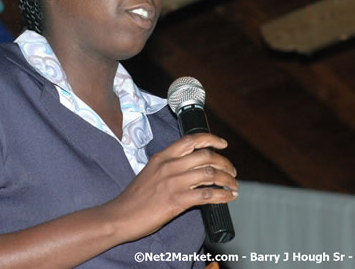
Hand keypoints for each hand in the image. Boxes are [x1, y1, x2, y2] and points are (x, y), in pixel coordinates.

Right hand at [103, 133, 237, 241]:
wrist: (120, 216)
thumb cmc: (135, 198)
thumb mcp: (150, 172)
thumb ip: (169, 167)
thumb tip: (192, 168)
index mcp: (162, 157)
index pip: (191, 140)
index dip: (211, 139)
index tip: (223, 144)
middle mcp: (169, 166)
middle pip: (206, 156)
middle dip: (225, 162)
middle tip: (232, 171)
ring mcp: (173, 183)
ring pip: (210, 173)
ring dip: (227, 179)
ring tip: (234, 186)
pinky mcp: (176, 201)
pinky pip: (207, 194)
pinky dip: (222, 195)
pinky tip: (228, 197)